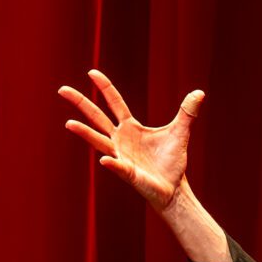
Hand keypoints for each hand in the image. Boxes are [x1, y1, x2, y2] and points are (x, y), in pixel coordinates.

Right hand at [59, 68, 203, 211]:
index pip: (114, 103)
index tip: (92, 72)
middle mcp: (120, 139)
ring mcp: (121, 156)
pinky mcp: (128, 173)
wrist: (174, 189)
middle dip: (80, 103)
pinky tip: (105, 160)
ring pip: (98, 141)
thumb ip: (187, 113)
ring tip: (69, 124)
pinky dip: (112, 163)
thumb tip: (200, 93)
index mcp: (130, 127)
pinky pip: (118, 167)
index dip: (105, 87)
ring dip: (84, 133)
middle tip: (62, 89)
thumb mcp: (180, 132)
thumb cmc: (172, 162)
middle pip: (97, 117)